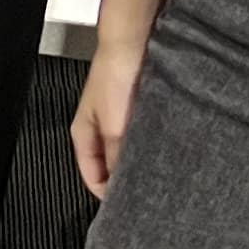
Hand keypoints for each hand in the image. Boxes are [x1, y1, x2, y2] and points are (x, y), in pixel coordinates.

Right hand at [72, 33, 144, 196]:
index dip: (106, 193)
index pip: (91, 176)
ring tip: (157, 169)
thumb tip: (123, 182)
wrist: (132, 41)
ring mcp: (118, 116)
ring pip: (128, 148)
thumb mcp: (114, 127)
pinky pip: (143, 132)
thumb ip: (117, 157)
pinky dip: (151, 140)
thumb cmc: (113, 75)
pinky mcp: (137, 106)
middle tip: (145, 190)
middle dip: (124, 177)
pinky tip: (165, 145)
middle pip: (109, 164)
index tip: (125, 206)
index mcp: (83, 133)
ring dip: (140, 157)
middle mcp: (100, 126)